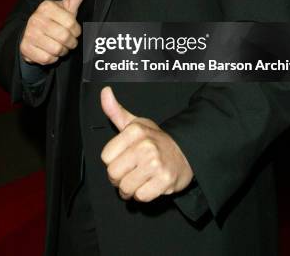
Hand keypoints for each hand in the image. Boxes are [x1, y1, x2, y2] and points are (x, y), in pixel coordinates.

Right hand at [20, 0, 88, 64]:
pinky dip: (52, 58)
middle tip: (67, 41)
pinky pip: (47, 59)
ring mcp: (29, 33)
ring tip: (58, 45)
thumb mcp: (66, 6)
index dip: (76, 30)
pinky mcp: (24, 48)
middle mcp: (35, 19)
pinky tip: (49, 51)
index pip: (71, 24)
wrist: (31, 34)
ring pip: (56, 50)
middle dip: (70, 43)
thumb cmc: (55, 20)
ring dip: (61, 51)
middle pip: (64, 38)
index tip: (72, 29)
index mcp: (46, 7)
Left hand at [101, 87, 193, 201]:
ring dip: (130, 189)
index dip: (112, 161)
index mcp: (135, 131)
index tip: (122, 158)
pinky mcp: (165, 181)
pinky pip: (141, 197)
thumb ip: (115, 111)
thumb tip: (104, 91)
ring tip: (138, 179)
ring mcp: (156, 163)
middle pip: (113, 174)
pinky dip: (143, 195)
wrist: (185, 151)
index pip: (106, 157)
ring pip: (126, 188)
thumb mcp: (135, 123)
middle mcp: (145, 145)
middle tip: (129, 172)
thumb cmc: (155, 139)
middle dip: (118, 178)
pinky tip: (149, 185)